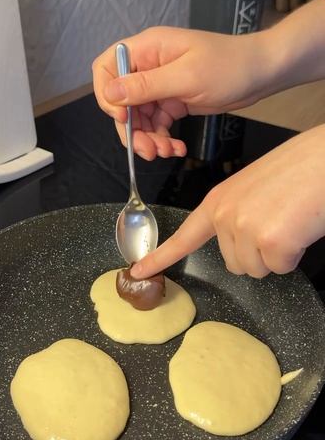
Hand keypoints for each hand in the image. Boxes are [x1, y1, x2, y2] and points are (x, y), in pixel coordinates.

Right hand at [92, 26, 273, 159]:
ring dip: (148, 139)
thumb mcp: (185, 77)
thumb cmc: (228, 66)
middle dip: (132, 129)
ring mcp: (161, 85)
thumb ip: (145, 86)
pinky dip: (162, 139)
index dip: (108, 96)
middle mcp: (149, 66)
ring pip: (139, 118)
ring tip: (166, 152)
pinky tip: (176, 148)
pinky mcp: (173, 102)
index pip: (107, 68)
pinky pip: (157, 124)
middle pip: (122, 101)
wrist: (261, 74)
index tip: (123, 119)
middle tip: (147, 151)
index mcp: (147, 50)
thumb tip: (110, 93)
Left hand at [130, 126, 324, 278]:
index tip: (139, 271)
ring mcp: (245, 229)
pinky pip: (280, 267)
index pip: (184, 236)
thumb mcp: (255, 188)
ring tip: (291, 221)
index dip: (160, 257)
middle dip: (259, 251)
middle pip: (234, 263)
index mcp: (219, 201)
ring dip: (277, 254)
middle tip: (280, 220)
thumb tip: (243, 240)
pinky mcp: (270, 242)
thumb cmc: (300, 169)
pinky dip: (294, 255)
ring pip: (257, 269)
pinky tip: (300, 228)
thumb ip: (237, 213)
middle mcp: (225, 216)